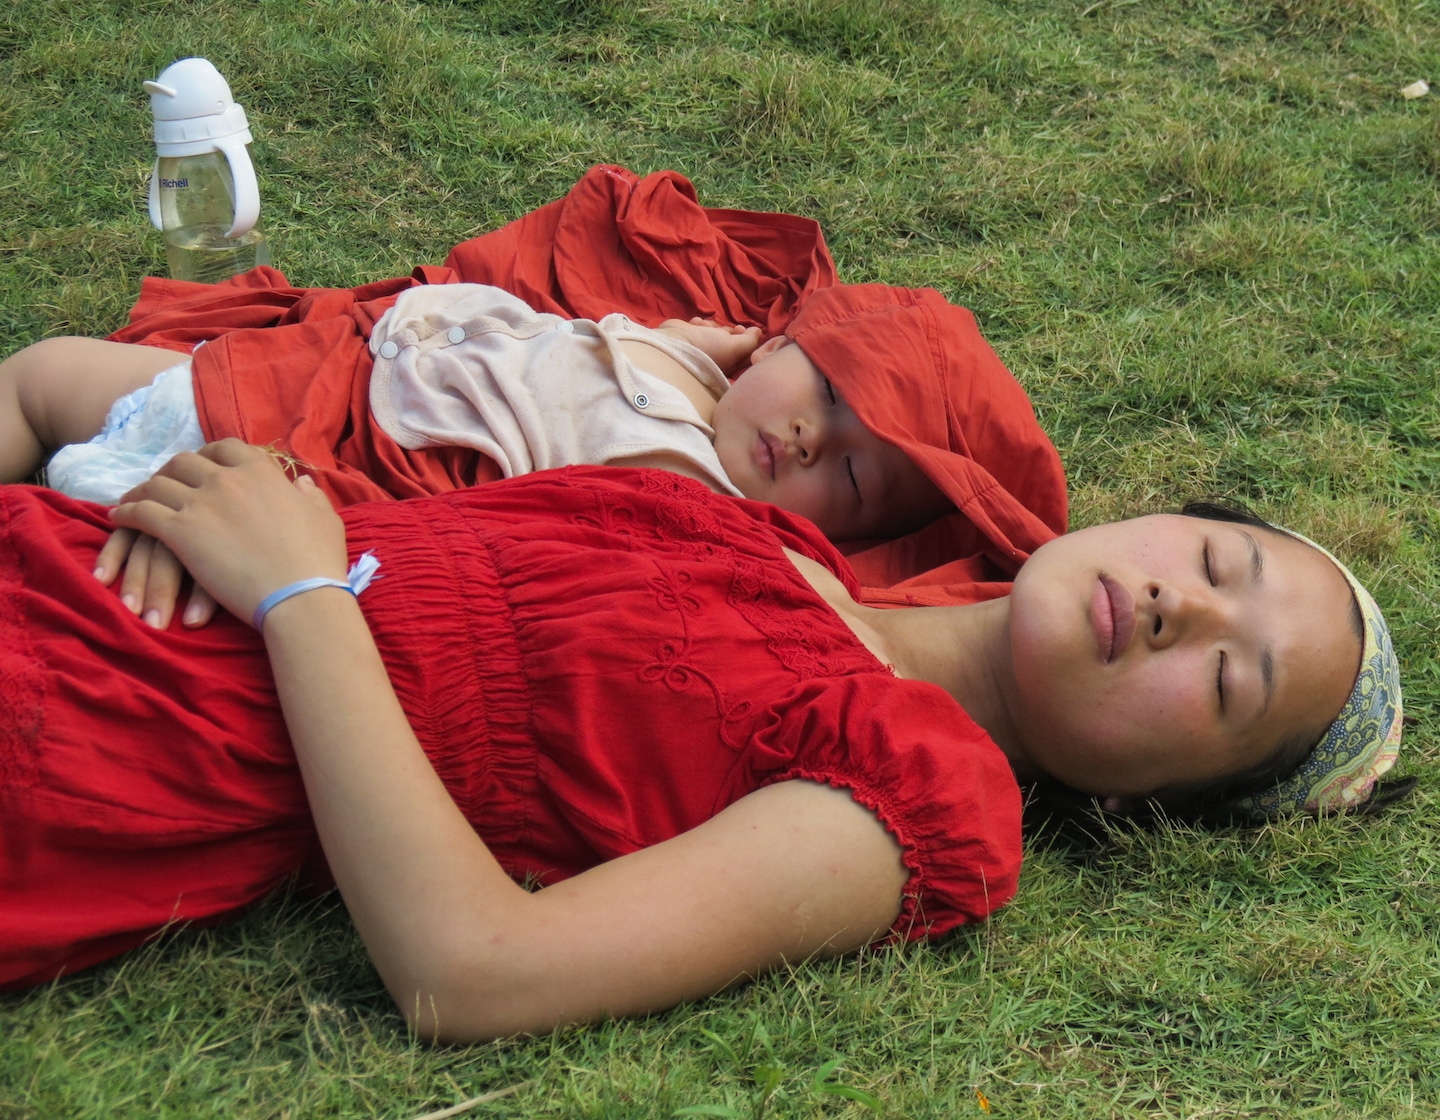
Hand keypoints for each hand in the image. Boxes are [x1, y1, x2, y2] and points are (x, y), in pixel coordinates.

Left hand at [110, 440, 347, 627]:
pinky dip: (126, 513)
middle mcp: (226, 479)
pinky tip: (118, 518)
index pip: (225, 448)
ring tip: (133, 499)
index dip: (208, 454)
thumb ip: (310, 495)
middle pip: (184, 462)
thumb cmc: (317, 560)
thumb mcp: (325, 518)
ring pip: (157, 484)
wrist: (299, 594)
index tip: (202, 465)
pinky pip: (141, 513)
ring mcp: (200, 503)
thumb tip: (300, 482)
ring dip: (141, 490)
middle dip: (171, 470)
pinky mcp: (179, 532)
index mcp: (261, 471)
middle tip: (164, 483)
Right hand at [656, 318, 762, 374]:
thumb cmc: (708, 349)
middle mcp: (717, 357)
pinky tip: (695, 324)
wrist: (674, 346)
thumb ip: (750, 340)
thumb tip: (758, 332)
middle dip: (729, 331)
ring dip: (712, 325)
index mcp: (729, 363)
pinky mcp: (690, 338)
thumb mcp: (736, 347)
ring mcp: (703, 347)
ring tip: (704, 327)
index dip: (746, 338)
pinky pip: (700, 327)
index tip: (741, 330)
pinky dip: (699, 324)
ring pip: (715, 331)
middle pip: (730, 339)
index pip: (744, 350)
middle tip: (726, 329)